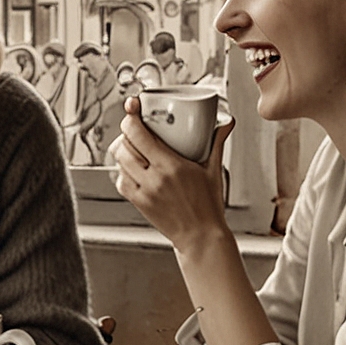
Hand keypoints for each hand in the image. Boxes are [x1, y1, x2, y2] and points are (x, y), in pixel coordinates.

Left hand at [109, 97, 232, 251]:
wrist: (200, 237)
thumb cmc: (209, 205)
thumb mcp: (214, 171)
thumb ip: (217, 143)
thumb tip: (226, 122)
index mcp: (172, 166)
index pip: (139, 134)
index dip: (131, 117)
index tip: (132, 107)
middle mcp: (154, 178)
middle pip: (125, 145)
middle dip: (126, 132)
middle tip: (134, 127)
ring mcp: (144, 192)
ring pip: (119, 162)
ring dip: (122, 150)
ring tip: (132, 145)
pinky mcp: (138, 203)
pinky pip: (120, 181)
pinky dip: (122, 171)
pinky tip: (132, 168)